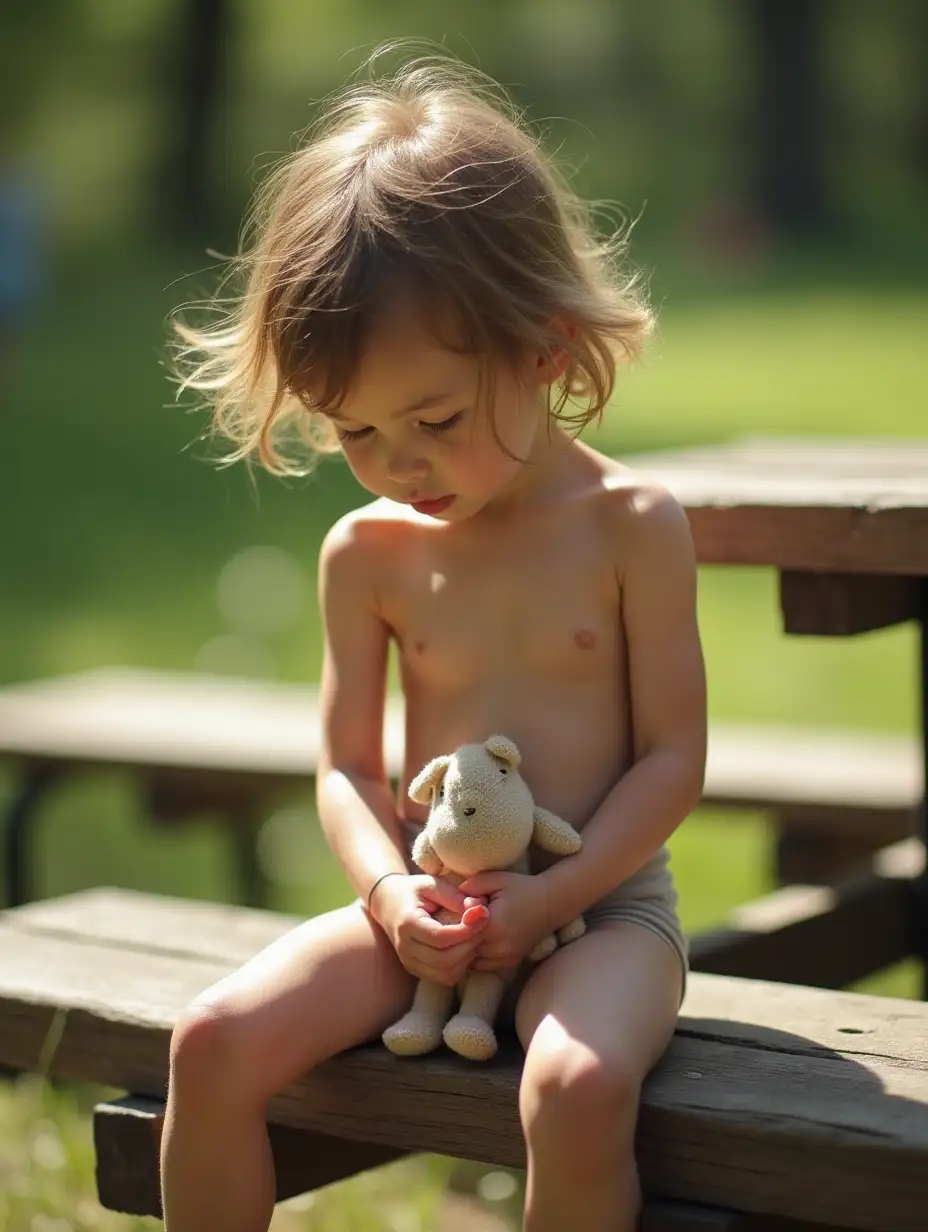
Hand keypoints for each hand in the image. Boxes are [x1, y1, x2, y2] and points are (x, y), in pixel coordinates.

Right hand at [372, 873, 489, 986]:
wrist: (389, 904)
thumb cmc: (414, 891)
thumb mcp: (432, 884)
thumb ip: (455, 896)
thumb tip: (479, 910)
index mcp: (407, 924)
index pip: (439, 937)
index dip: (465, 930)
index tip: (482, 916)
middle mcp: (405, 948)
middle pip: (444, 960)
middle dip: (469, 945)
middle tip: (481, 927)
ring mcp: (409, 962)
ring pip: (445, 973)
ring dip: (466, 958)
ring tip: (473, 936)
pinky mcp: (416, 970)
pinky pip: (444, 977)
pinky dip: (460, 966)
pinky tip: (463, 948)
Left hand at [456, 871, 549, 971]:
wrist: (551, 902)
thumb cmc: (521, 887)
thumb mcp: (495, 879)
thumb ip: (471, 887)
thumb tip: (454, 899)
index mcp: (493, 925)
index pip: (460, 932)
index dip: (454, 922)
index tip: (453, 912)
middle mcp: (499, 946)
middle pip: (465, 949)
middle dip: (459, 937)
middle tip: (456, 922)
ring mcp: (506, 957)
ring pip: (472, 960)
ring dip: (467, 948)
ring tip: (469, 930)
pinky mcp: (511, 962)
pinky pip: (484, 964)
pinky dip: (478, 955)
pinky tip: (479, 940)